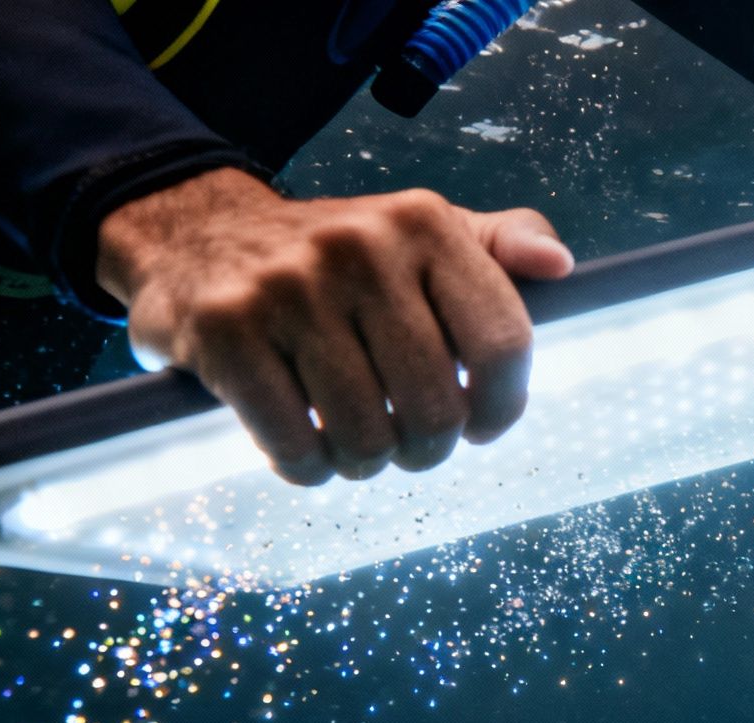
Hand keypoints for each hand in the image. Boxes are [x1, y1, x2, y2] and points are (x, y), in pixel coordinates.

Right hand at [96, 168, 574, 484]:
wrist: (192, 231)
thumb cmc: (332, 253)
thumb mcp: (419, 230)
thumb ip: (499, 246)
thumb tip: (561, 269)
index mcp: (422, 224)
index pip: (503, 343)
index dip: (502, 406)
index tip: (481, 424)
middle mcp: (358, 249)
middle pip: (436, 408)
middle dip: (427, 447)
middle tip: (408, 441)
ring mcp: (287, 290)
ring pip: (367, 438)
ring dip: (366, 462)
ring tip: (353, 440)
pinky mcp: (225, 333)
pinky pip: (296, 448)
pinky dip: (308, 468)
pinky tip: (305, 447)